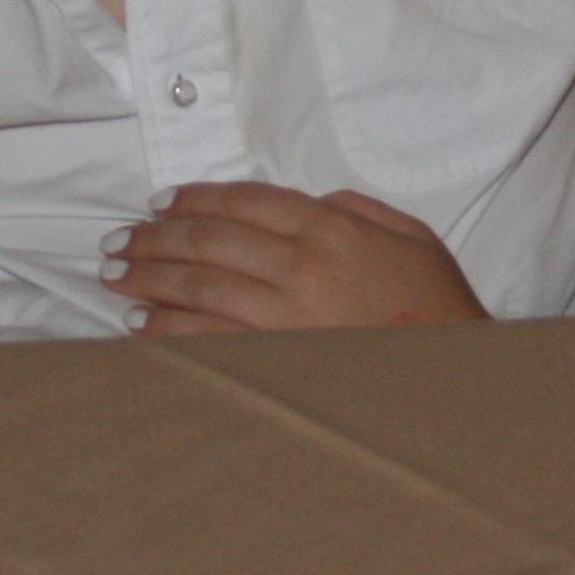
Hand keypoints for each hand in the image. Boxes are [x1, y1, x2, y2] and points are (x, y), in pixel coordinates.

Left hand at [104, 183, 490, 332]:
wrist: (458, 377)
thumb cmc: (438, 307)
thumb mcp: (412, 236)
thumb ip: (357, 209)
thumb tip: (310, 200)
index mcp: (333, 228)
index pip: (246, 201)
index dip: (197, 197)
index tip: (163, 202)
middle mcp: (303, 266)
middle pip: (210, 239)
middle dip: (157, 235)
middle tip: (120, 237)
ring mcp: (286, 316)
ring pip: (200, 286)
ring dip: (150, 277)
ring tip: (116, 273)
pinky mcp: (277, 360)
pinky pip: (208, 340)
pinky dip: (169, 330)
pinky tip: (141, 325)